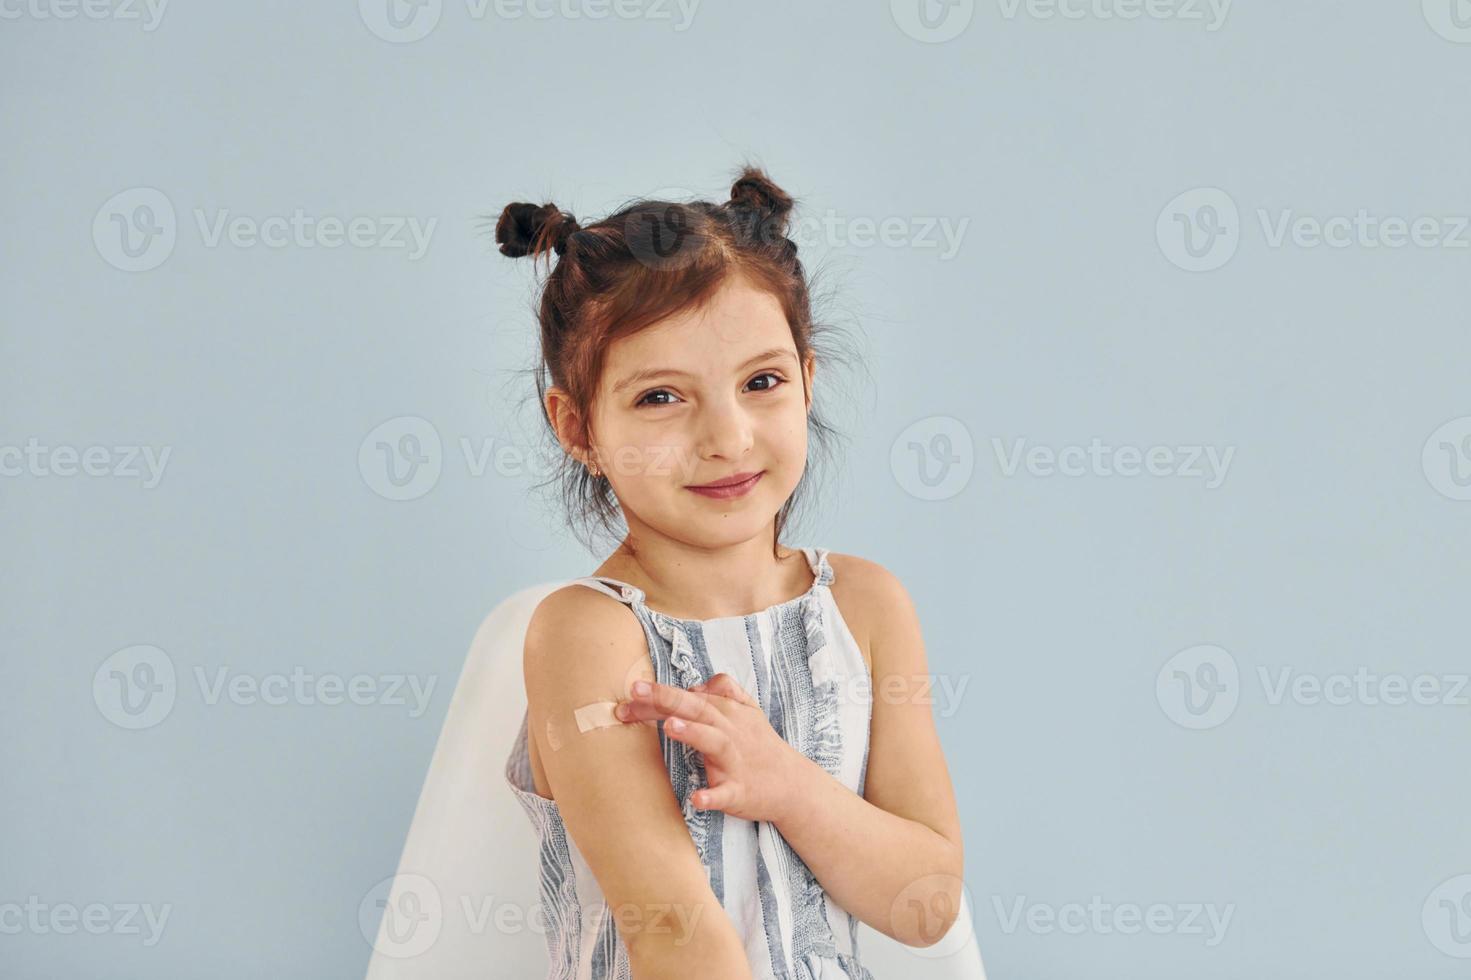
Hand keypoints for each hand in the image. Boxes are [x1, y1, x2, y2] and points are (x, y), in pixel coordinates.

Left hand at [615, 673, 805, 823]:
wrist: (793, 785)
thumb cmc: (761, 746)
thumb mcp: (748, 710)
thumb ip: (724, 690)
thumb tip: (696, 685)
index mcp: (727, 713)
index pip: (688, 698)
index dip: (658, 695)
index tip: (630, 691)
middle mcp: (730, 732)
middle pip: (698, 710)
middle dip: (668, 699)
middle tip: (636, 691)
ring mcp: (735, 762)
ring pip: (714, 742)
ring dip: (693, 733)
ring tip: (670, 726)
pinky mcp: (740, 791)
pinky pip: (725, 793)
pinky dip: (712, 796)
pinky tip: (696, 798)